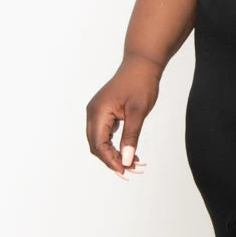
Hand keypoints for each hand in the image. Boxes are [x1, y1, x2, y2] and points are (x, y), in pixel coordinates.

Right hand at [85, 52, 160, 178]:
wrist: (142, 64)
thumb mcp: (138, 112)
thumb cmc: (140, 84)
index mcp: (97, 112)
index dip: (110, 161)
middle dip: (113, 160)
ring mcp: (97, 112)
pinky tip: (131, 152)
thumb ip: (131, 137)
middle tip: (133, 170)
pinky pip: (106, 134)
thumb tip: (126, 160)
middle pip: (97, 146)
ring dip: (116, 154)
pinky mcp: (105, 112)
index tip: (125, 171)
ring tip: (136, 164)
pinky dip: (117, 145)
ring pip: (101, 141)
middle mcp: (93, 113)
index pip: (98, 144)